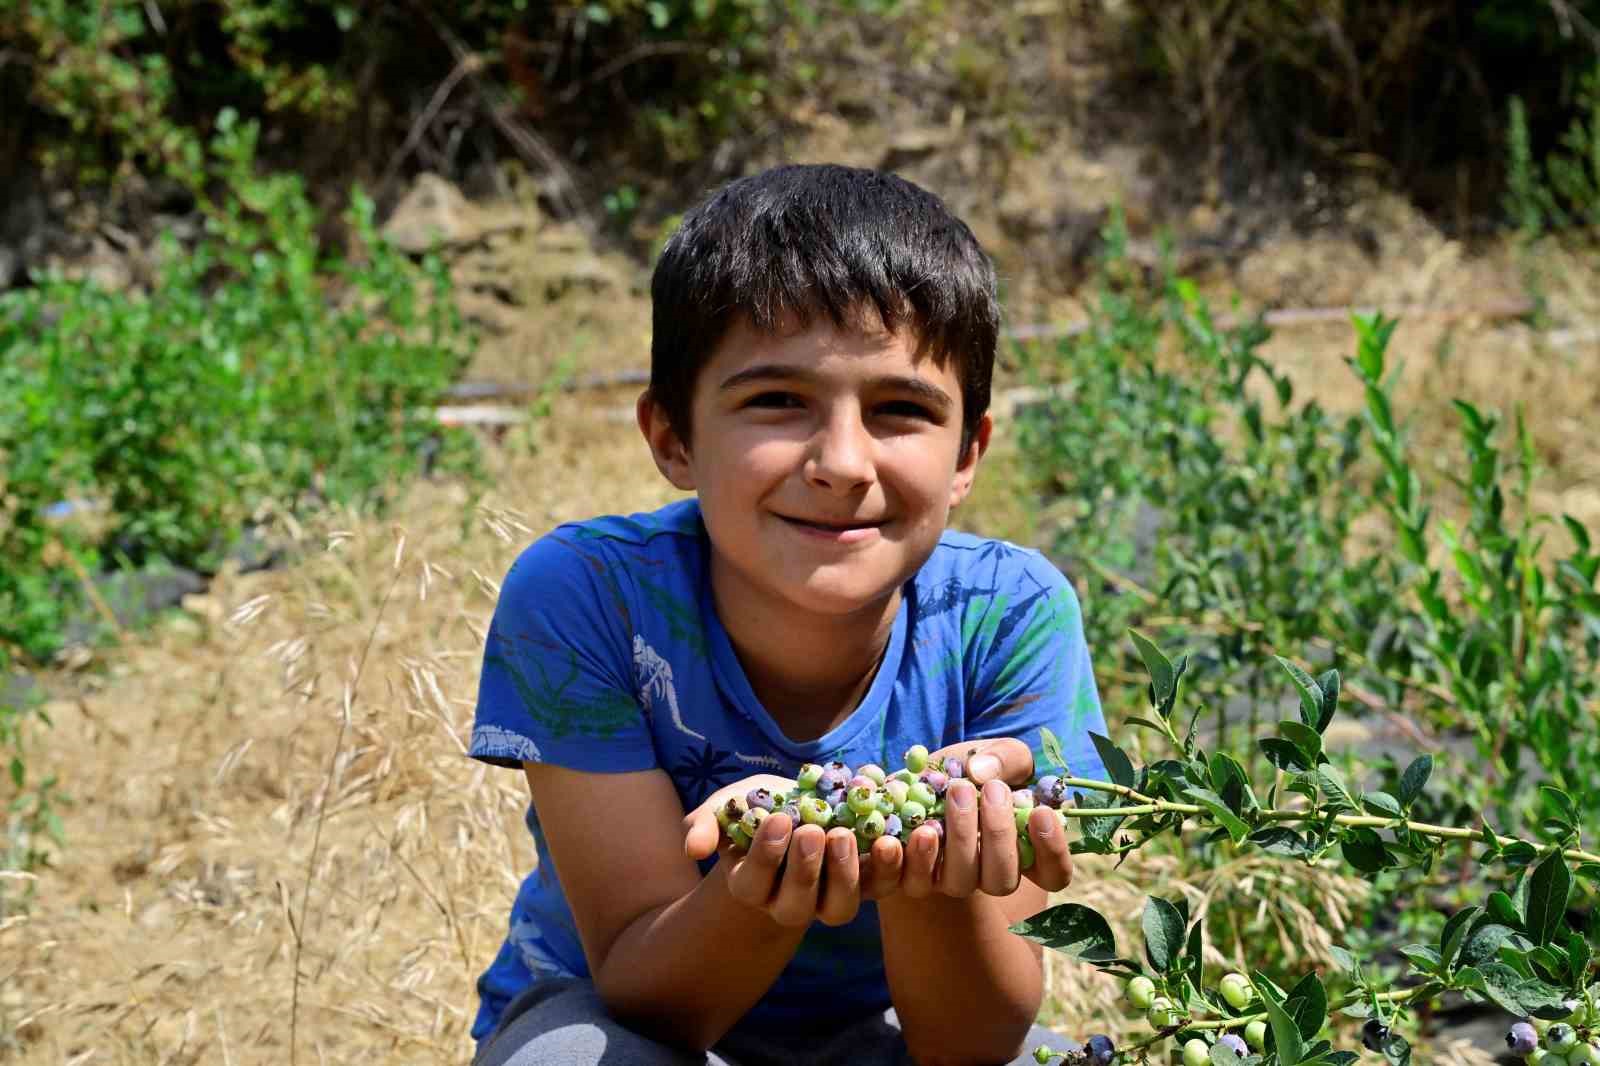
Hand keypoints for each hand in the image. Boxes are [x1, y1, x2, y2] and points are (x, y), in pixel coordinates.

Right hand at [683, 774, 880, 926]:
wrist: (805, 807)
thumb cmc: (760, 807)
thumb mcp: (729, 805)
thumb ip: (705, 823)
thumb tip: (693, 849)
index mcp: (752, 886)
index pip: (752, 884)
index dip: (766, 856)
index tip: (780, 819)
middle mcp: (789, 904)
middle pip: (795, 906)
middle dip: (804, 870)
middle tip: (814, 830)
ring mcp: (830, 900)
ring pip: (838, 909)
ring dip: (845, 875)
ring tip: (845, 833)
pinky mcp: (868, 888)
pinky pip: (882, 890)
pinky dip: (891, 869)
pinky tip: (890, 838)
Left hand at [897, 737, 1073, 899]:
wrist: (922, 776)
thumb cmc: (972, 769)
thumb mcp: (997, 754)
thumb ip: (1005, 758)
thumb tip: (982, 772)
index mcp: (1022, 850)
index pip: (1053, 874)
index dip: (1053, 851)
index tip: (1041, 813)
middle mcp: (988, 873)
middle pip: (1002, 880)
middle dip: (999, 834)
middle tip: (993, 789)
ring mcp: (951, 879)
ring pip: (961, 882)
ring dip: (961, 839)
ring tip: (957, 791)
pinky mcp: (915, 876)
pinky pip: (915, 882)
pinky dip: (913, 859)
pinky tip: (914, 830)